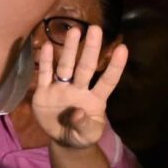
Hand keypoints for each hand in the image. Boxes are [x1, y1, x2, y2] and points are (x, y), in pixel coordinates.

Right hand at [30, 26, 124, 149]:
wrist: (62, 139)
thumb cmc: (81, 135)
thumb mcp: (87, 136)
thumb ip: (85, 126)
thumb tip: (78, 112)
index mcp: (95, 100)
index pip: (108, 80)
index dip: (115, 66)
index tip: (123, 48)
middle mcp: (79, 89)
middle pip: (86, 67)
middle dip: (91, 49)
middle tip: (96, 29)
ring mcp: (61, 89)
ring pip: (66, 66)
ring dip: (69, 49)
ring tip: (74, 31)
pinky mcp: (44, 92)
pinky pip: (45, 74)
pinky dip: (46, 61)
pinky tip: (46, 45)